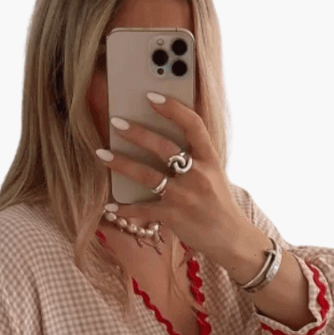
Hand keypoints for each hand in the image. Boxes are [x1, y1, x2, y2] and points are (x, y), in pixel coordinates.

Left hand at [97, 93, 250, 259]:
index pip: (193, 125)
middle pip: (164, 147)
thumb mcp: (214, 173)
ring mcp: (185, 197)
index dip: (172, 108)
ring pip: (148, 175)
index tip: (152, 96)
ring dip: (122, 164)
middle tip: (116, 122)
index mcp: (209, 159)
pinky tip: (110, 205)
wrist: (231, 238)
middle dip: (137, 133)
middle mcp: (198, 175)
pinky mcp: (175, 217)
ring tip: (102, 154)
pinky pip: (144, 210)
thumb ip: (194, 156)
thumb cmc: (218, 203)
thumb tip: (161, 137)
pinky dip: (125, 208)